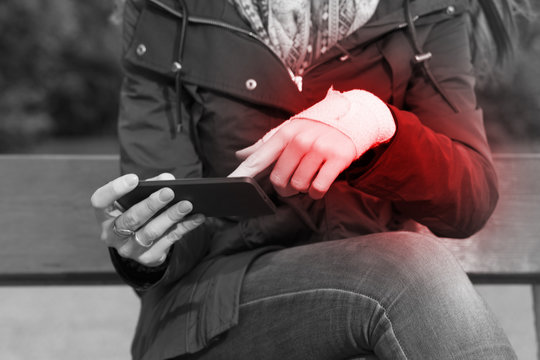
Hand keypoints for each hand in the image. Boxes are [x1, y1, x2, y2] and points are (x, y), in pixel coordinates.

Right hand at [90, 173, 204, 266]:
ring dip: (171, 217)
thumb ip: (150, 185)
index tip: (134, 178)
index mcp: (104, 215)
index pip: (100, 201)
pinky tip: (197, 217)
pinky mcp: (148, 258)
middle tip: (169, 191)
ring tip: (187, 204)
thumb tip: (168, 179)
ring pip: (151, 232)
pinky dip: (185, 227)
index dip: (115, 189)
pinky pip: (169, 240)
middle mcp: (112, 235)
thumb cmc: (138, 210)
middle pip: (131, 219)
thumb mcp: (137, 198)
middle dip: (151, 204)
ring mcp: (129, 249)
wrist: (140, 242)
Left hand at [229, 119, 355, 198]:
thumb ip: (265, 145)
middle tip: (293, 180)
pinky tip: (320, 182)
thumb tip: (241, 155)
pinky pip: (318, 188)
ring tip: (310, 176)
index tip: (231, 182)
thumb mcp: (291, 130)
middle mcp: (300, 140)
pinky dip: (316, 191)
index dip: (244, 172)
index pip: (260, 157)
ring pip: (298, 186)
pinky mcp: (337, 158)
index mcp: (285, 133)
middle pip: (278, 179)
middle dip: (284, 187)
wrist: (355, 117)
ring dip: (302, 188)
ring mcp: (319, 149)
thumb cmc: (317, 127)